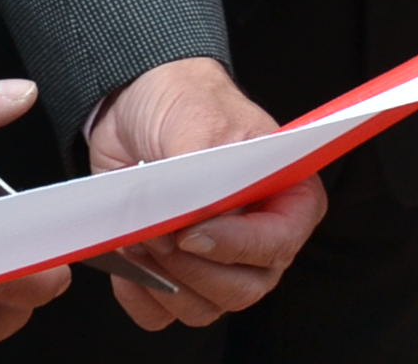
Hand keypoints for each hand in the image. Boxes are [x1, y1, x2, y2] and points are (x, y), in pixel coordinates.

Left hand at [79, 58, 327, 328]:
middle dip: (194, 268)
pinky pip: (162, 314)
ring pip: (203, 308)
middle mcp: (258, 236)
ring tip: (141, 237)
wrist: (137, 103)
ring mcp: (218, 260)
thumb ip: (201, 175)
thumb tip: (189, 220)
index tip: (191, 232)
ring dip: (165, 281)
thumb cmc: (186, 103)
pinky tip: (129, 261)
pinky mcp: (175, 273)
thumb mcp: (200, 124)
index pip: (277, 243)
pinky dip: (141, 295)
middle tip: (160, 233)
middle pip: (242, 288)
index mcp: (288, 197)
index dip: (236, 246)